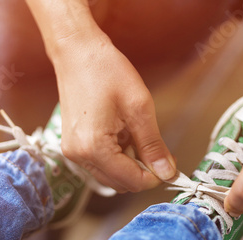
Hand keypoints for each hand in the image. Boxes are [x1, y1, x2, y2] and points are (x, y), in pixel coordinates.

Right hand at [51, 30, 175, 192]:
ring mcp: (72, 152)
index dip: (155, 177)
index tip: (170, 165)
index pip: (131, 181)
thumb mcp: (139, 108)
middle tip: (159, 150)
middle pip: (120, 183)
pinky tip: (122, 134)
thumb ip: (153, 145)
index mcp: (93, 148)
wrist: (77, 52)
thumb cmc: (106, 71)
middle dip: (143, 172)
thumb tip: (167, 172)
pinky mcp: (72, 146)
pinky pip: (100, 164)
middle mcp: (78, 156)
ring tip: (136, 136)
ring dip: (129, 165)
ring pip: (110, 176)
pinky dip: (116, 157)